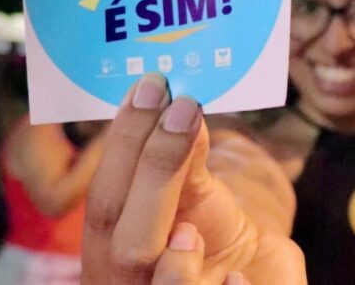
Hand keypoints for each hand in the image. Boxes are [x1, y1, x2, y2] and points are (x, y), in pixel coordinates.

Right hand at [81, 73, 304, 284]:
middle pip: (126, 244)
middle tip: (183, 110)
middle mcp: (127, 281)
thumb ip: (181, 158)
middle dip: (154, 174)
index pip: (105, 200)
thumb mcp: (191, 191)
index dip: (126, 143)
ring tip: (193, 232)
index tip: (154, 88)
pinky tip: (238, 278)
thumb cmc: (209, 230)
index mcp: (111, 245)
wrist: (250, 274)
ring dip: (177, 261)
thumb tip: (180, 103)